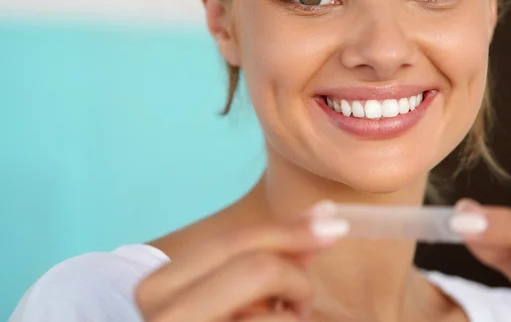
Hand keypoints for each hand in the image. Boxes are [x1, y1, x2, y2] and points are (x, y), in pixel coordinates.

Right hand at [135, 203, 347, 321]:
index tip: (332, 226)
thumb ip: (274, 254)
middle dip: (296, 281)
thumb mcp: (230, 289)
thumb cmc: (216, 319)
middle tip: (299, 304)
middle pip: (260, 270)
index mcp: (160, 287)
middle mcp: (167, 316)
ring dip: (294, 316)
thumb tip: (325, 216)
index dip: (290, 230)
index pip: (234, 240)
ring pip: (278, 315)